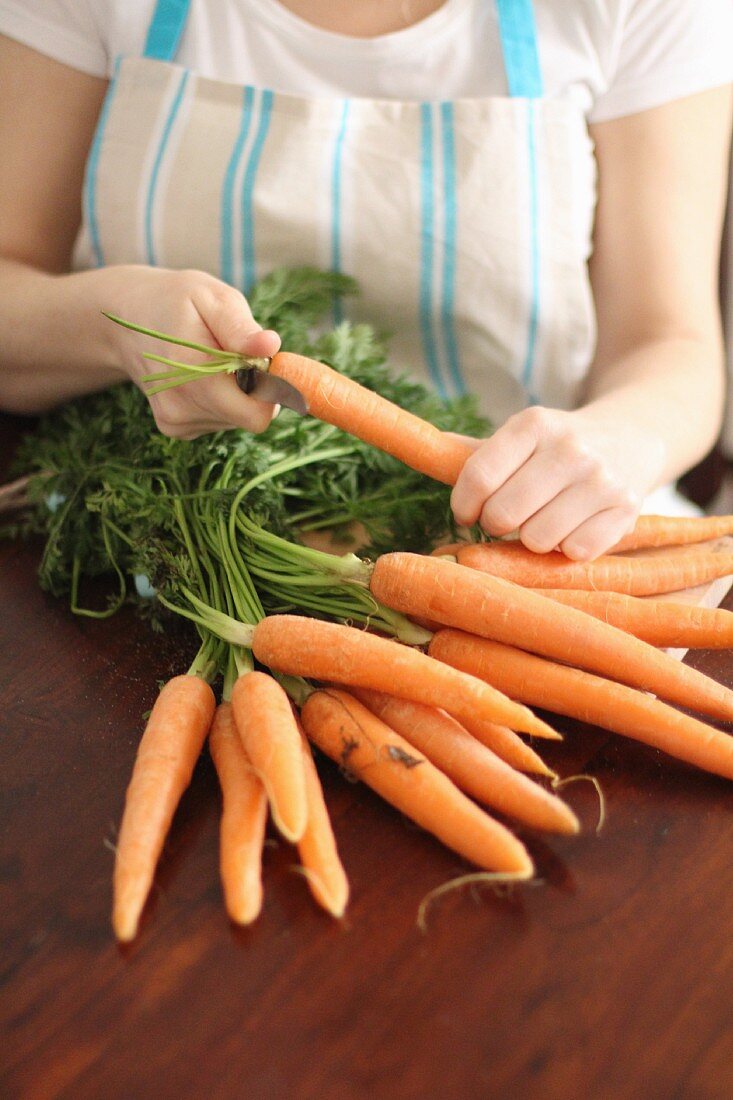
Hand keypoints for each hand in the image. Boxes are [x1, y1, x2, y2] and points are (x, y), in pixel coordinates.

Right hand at [101, 265, 280, 437]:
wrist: (127, 321)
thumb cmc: (177, 302)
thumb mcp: (212, 298)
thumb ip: (241, 327)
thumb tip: (271, 346)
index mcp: (192, 372)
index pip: (257, 413)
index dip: (272, 389)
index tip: (264, 361)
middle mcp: (181, 405)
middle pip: (251, 417)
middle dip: (256, 389)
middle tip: (238, 354)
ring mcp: (175, 420)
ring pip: (237, 419)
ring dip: (236, 392)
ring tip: (211, 360)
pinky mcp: (174, 428)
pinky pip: (220, 421)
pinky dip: (221, 400)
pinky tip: (199, 376)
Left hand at [450, 405, 665, 559]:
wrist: (633, 437)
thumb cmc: (558, 446)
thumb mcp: (520, 437)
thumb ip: (474, 452)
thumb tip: (423, 447)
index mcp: (534, 424)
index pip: (478, 477)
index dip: (462, 505)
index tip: (466, 513)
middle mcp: (570, 448)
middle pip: (503, 514)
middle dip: (496, 524)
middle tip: (507, 517)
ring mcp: (602, 480)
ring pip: (538, 540)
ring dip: (533, 539)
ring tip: (543, 519)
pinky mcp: (627, 510)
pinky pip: (575, 553)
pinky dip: (567, 549)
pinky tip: (573, 526)